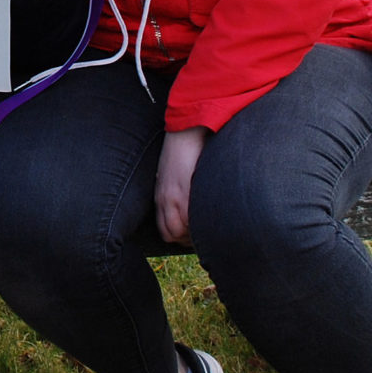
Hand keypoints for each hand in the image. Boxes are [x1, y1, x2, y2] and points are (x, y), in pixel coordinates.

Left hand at [155, 126, 209, 243]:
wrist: (186, 132)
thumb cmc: (186, 153)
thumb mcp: (177, 177)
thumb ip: (180, 194)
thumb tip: (194, 209)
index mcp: (162, 196)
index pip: (166, 231)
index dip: (181, 238)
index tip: (196, 236)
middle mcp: (163, 199)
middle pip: (171, 235)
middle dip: (188, 240)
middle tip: (205, 235)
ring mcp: (172, 195)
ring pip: (179, 231)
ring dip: (194, 235)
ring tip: (209, 228)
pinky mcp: (182, 190)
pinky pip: (187, 219)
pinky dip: (197, 225)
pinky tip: (209, 220)